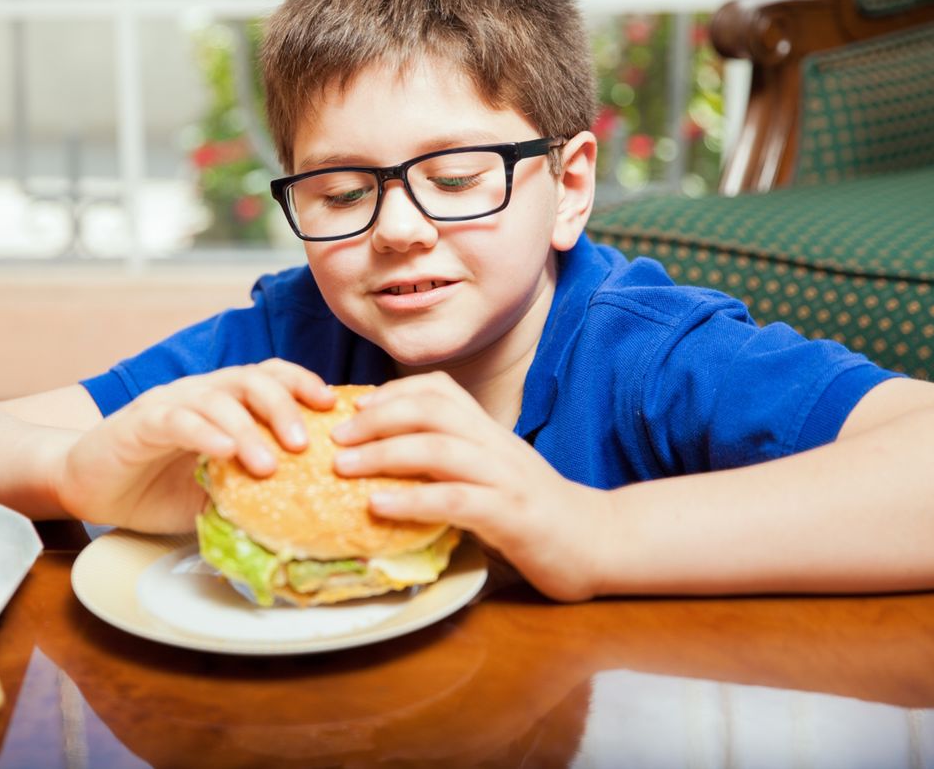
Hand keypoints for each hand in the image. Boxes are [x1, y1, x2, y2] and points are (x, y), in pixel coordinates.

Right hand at [55, 359, 336, 533]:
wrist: (88, 488)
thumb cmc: (155, 489)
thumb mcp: (215, 493)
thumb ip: (251, 492)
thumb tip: (308, 513)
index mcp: (224, 402)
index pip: (270, 377)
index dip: (303, 385)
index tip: (334, 407)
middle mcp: (201, 393)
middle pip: (253, 379)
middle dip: (285, 406)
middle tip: (306, 445)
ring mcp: (171, 404)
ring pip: (218, 398)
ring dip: (248, 428)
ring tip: (269, 464)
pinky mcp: (141, 422)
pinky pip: (178, 420)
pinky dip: (205, 433)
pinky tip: (224, 453)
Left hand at [329, 372, 610, 601]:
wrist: (598, 543)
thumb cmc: (534, 513)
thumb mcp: (492, 474)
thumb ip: (452, 462)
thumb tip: (388, 460)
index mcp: (489, 432)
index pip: (439, 390)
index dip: (392, 392)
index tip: (353, 405)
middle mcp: (496, 445)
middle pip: (430, 410)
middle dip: (376, 419)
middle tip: (335, 437)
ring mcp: (505, 478)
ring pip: (438, 449)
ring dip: (383, 454)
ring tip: (343, 468)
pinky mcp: (511, 516)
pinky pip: (454, 500)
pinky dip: (411, 499)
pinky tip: (377, 506)